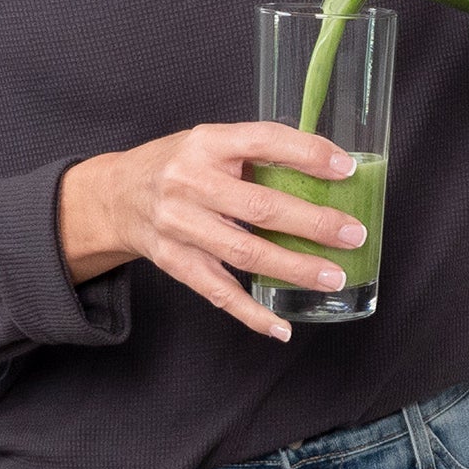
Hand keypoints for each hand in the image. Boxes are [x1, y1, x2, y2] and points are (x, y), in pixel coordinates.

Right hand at [57, 123, 367, 341]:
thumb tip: (328, 167)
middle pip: (259, 207)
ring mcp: (179, 226)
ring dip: (294, 268)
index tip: (346, 169)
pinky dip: (251, 314)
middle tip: (352, 234)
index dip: (308, 154)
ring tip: (333, 276)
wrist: (116, 195)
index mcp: (206, 143)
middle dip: (312, 224)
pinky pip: (218, 292)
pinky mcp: (174, 261)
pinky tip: (281, 328)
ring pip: (244, 254)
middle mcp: (189, 183)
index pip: (264, 141)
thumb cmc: (178, 166)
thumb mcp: (211, 143)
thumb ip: (257, 152)